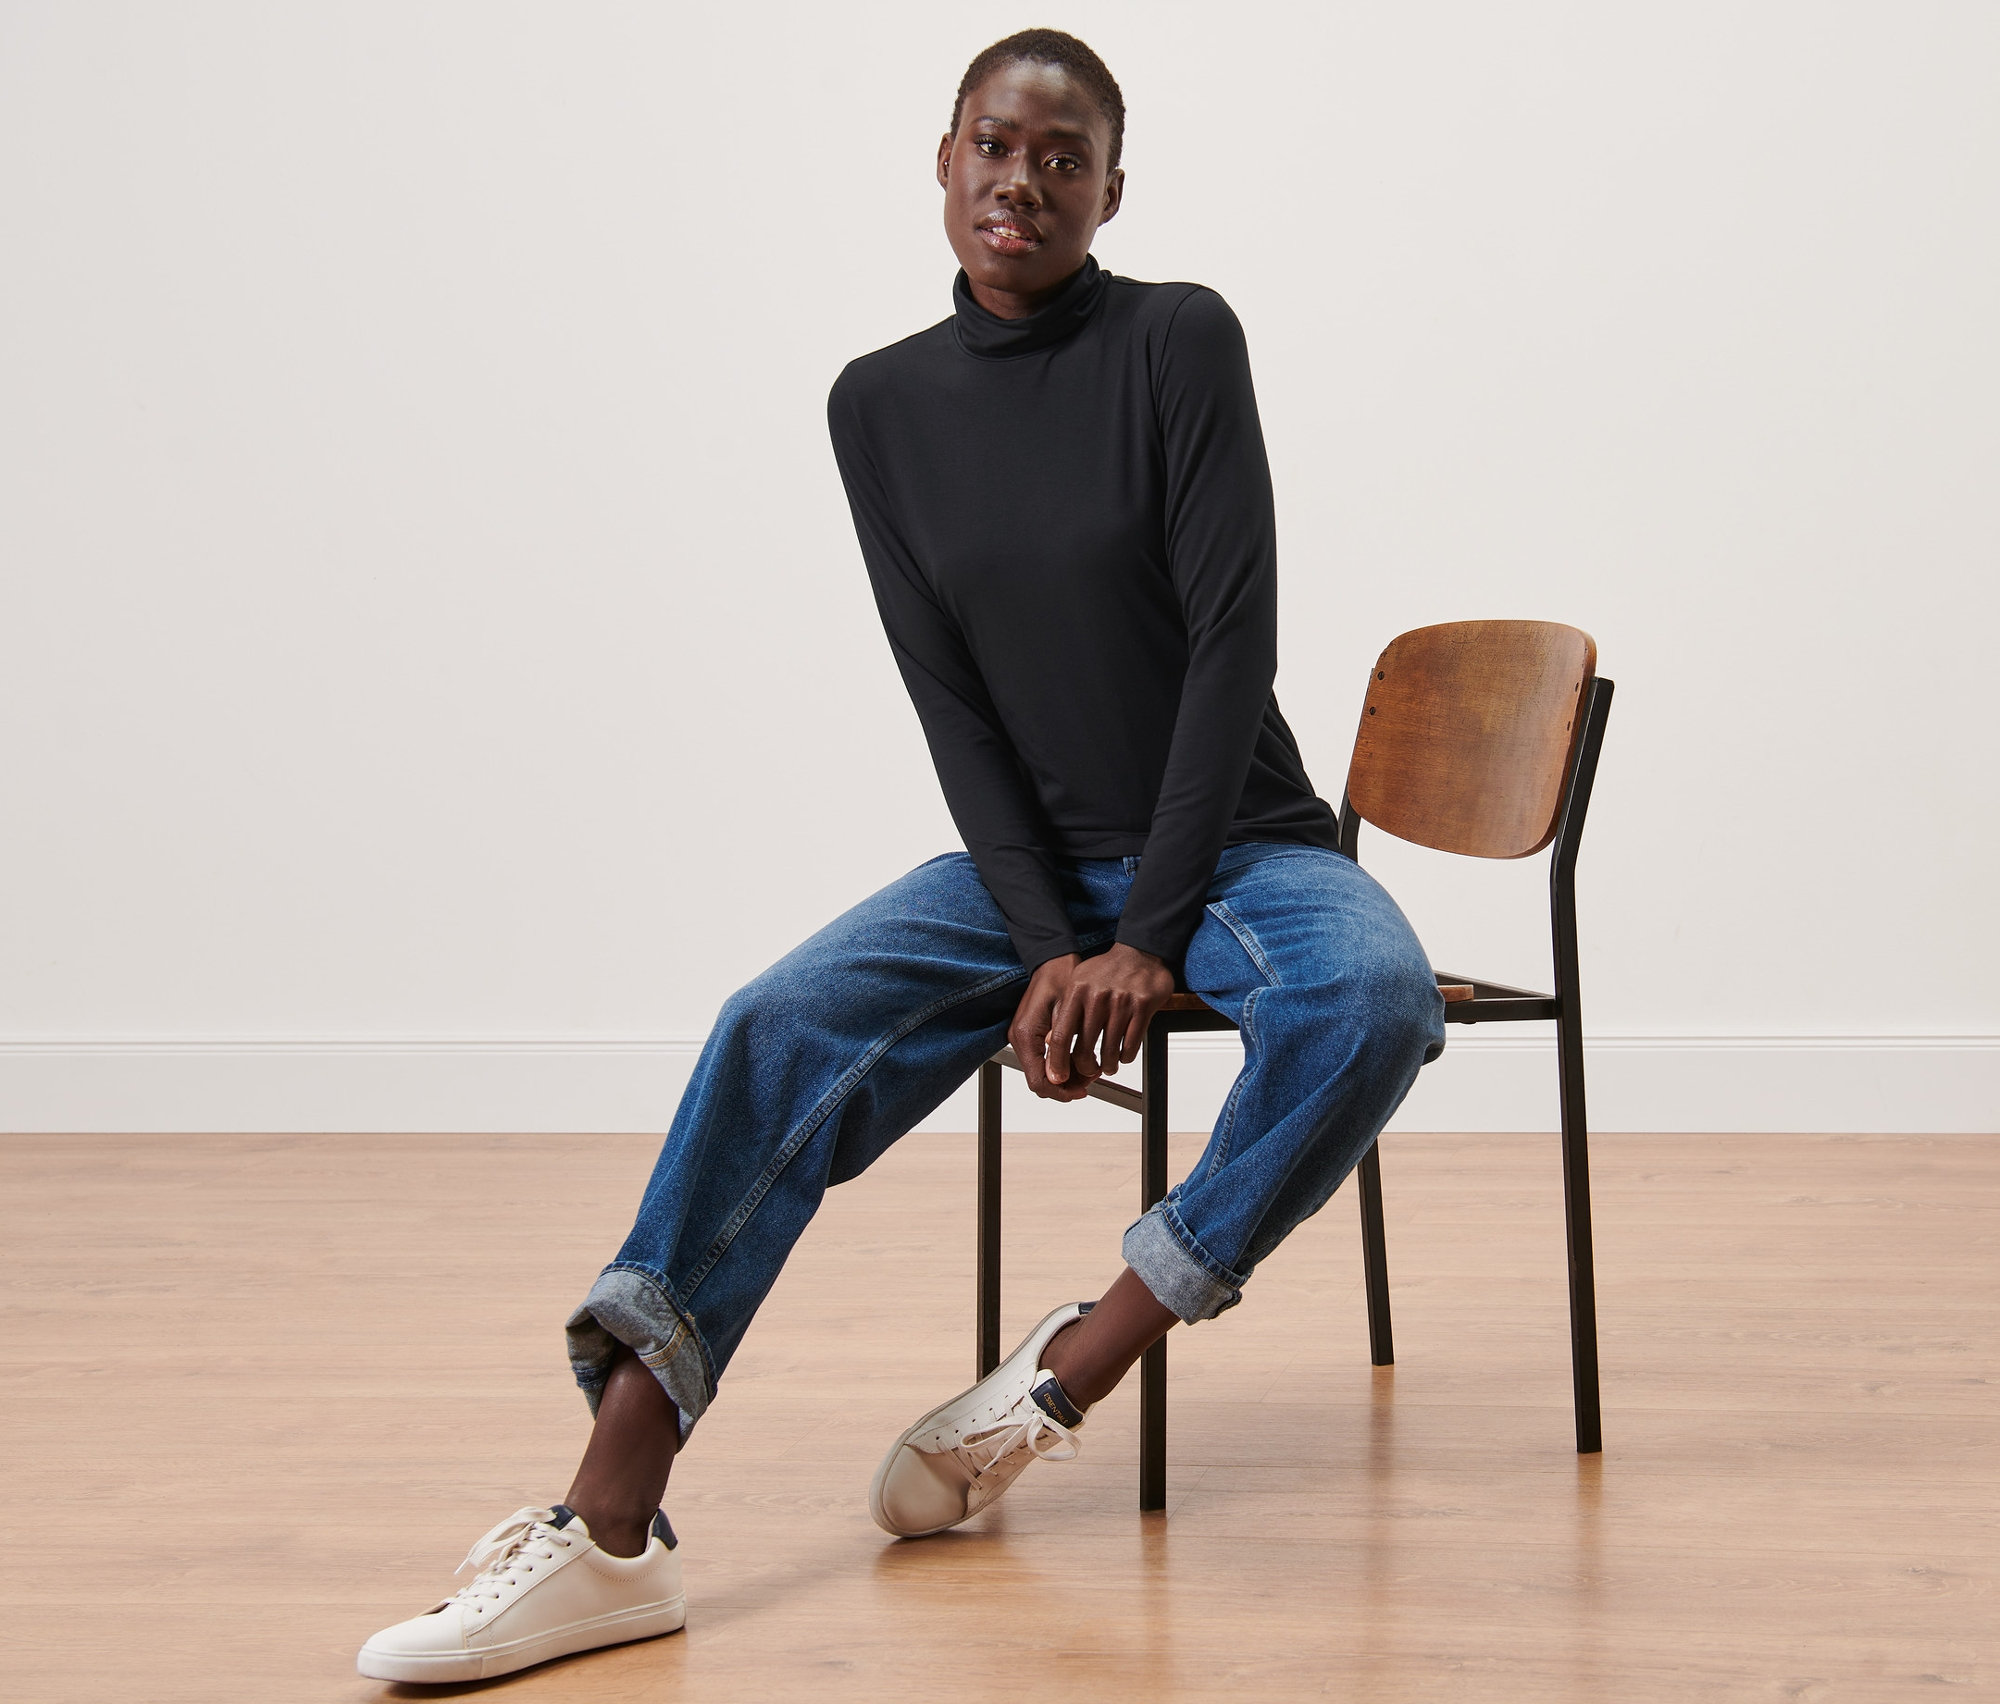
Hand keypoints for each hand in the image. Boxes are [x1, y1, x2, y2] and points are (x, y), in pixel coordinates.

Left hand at [1007, 944, 1175, 1101]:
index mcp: (1077, 991)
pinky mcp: (1143, 1006)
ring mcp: (1121, 1002)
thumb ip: (1065, 1012)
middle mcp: (1097, 997)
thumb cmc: (1106, 971)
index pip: (1062, 1036)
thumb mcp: (1078, 985)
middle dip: (1087, 1068)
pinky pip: (1131, 1044)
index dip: (1058, 1062)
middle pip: (1085, 1049)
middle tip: (1090, 1072)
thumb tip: (1051, 1043)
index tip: (1059, 1077)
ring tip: (1109, 1066)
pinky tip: (1124, 1054)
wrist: (1139, 952)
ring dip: (1109, 1065)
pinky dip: (1126, 1056)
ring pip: (1111, 1051)